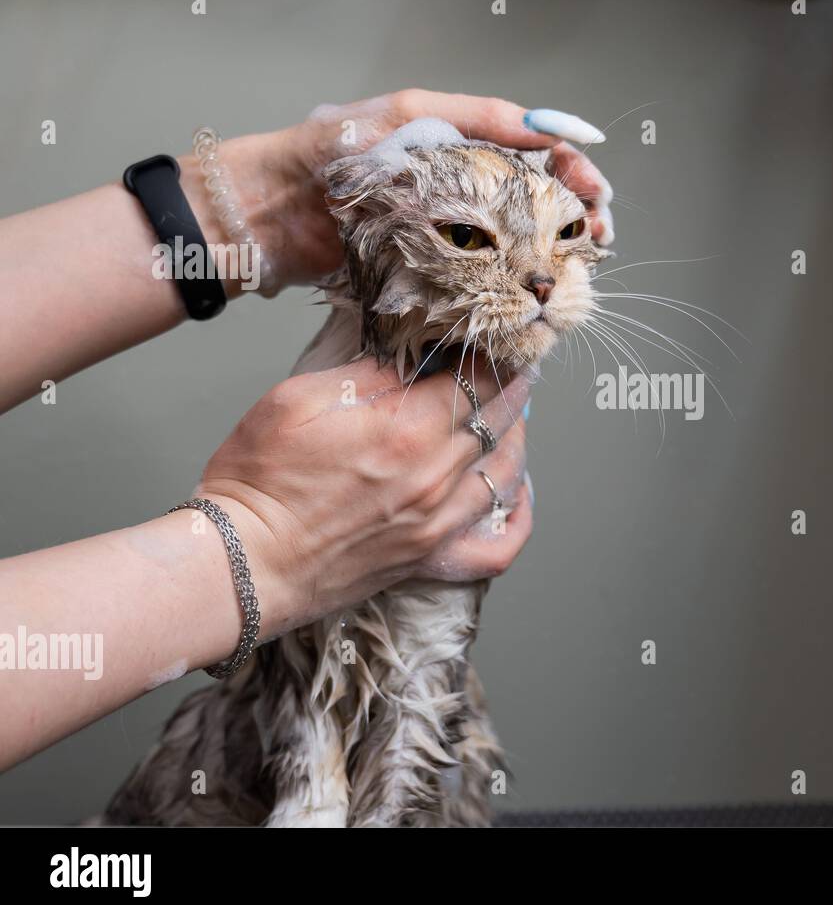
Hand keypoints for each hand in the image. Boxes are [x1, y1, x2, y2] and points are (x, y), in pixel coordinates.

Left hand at [187, 90, 614, 292]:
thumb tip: (544, 128)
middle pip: (539, 204)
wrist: (267, 212)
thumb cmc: (327, 155)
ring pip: (521, 246)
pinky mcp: (433, 278)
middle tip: (598, 232)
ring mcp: (449, 237)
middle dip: (577, 216)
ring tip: (580, 262)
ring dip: (556, 254)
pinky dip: (518, 288)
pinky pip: (487, 283)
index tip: (593, 189)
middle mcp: (462, 193)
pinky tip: (537, 292)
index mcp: (461, 147)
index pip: (536, 156)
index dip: (572, 171)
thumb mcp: (407, 115)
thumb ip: (478, 118)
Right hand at [193, 354, 533, 637]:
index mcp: (406, 428)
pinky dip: (518, 516)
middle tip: (513, 366)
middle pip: (500, 419)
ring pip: (507, 471)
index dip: (493, 354)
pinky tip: (516, 491)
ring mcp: (439, 522)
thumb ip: (364, 373)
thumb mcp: (297, 398)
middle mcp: (435, 476)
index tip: (493, 340)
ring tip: (512, 413)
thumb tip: (409, 357)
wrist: (241, 565)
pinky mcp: (432, 558)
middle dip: (511, 386)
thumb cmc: (258, 482)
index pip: (478, 378)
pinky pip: (500, 546)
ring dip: (516, 435)